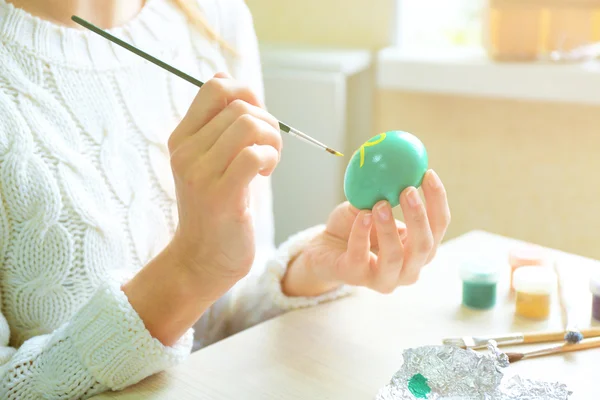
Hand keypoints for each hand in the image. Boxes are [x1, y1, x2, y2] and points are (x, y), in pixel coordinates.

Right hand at [167, 72, 281, 283]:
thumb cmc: (216, 207)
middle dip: (268, 122)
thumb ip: (217, 123)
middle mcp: (186, 151)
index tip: (257, 119)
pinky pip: (255, 155)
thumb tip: (224, 76)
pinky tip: (265, 175)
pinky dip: (270, 159)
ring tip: (268, 161)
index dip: (246, 93)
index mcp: (182, 138)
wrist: (202, 259)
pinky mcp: (220, 195)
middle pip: (239, 106)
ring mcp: (200, 173)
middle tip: (268, 149)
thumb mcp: (210, 160)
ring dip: (272, 140)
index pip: (214, 86)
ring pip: (249, 126)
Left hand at [282, 170, 449, 295]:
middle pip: (424, 246)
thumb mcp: (374, 204)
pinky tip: (362, 216)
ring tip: (380, 203)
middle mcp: (408, 269)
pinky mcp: (356, 278)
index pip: (438, 227)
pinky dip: (362, 234)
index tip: (428, 174)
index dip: (438, 201)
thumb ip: (389, 190)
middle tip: (408, 190)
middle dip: (418, 217)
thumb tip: (401, 161)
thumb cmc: (355, 226)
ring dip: (389, 228)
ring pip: (395, 257)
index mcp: (419, 250)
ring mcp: (383, 279)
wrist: (324, 248)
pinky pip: (361, 256)